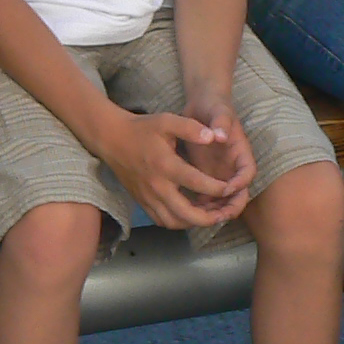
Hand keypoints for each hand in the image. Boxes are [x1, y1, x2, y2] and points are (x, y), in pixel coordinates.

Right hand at [95, 108, 250, 229]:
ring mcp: (148, 197)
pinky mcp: (142, 202)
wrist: (112, 139)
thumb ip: (191, 128)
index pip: (196, 183)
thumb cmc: (142, 129)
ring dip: (194, 223)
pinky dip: (178, 222)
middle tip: (224, 213)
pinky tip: (190, 215)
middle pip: (185, 213)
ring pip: (173, 222)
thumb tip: (214, 137)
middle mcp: (157, 186)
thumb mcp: (167, 120)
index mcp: (166, 165)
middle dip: (209, 218)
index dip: (217, 188)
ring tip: (210, 216)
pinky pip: (161, 220)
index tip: (230, 188)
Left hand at [176, 96, 258, 222]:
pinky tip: (187, 212)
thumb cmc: (215, 107)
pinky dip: (201, 208)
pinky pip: (207, 198)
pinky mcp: (205, 178)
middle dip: (230, 206)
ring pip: (222, 200)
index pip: (248, 173)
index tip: (228, 186)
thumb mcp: (219, 112)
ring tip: (199, 217)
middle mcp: (233, 168)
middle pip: (239, 194)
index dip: (241, 183)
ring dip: (214, 211)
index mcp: (241, 153)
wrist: (202, 107)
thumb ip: (221, 123)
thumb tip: (221, 136)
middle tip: (216, 215)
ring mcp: (220, 175)